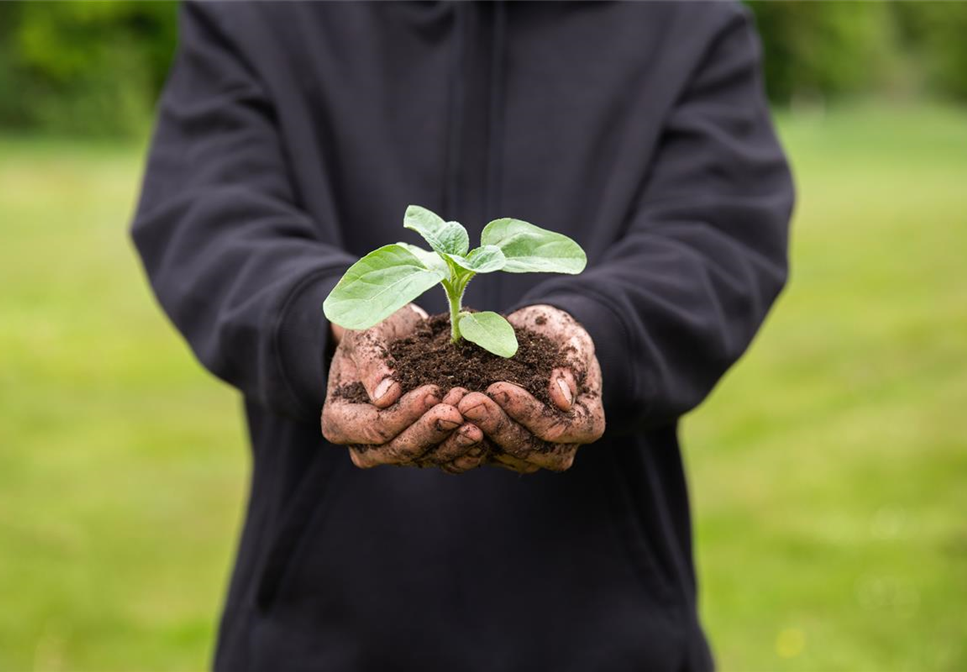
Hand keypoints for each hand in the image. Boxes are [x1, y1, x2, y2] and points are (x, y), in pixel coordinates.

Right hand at [321, 305, 487, 472]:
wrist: (399, 334)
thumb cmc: (376, 328)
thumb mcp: (367, 332)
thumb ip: (372, 362)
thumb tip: (384, 396)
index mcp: (339, 420)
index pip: (374, 428)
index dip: (405, 414)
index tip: (433, 392)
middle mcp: (364, 445)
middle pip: (398, 450)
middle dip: (431, 431)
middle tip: (458, 411)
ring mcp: (394, 450)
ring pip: (424, 458)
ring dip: (452, 443)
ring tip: (477, 424)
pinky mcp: (422, 450)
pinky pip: (443, 460)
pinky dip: (464, 452)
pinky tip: (485, 435)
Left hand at [458, 305, 604, 472]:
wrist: (538, 339)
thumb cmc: (560, 336)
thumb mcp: (572, 339)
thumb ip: (572, 365)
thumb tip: (563, 399)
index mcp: (587, 423)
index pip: (556, 428)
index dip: (527, 412)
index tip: (498, 388)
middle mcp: (561, 447)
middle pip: (527, 449)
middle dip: (495, 425)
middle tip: (467, 400)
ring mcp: (530, 452)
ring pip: (501, 454)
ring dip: (473, 433)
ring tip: (453, 406)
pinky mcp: (502, 450)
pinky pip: (481, 454)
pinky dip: (460, 439)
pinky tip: (444, 417)